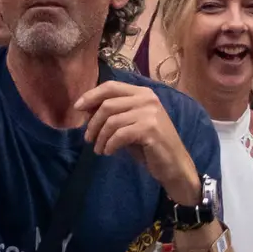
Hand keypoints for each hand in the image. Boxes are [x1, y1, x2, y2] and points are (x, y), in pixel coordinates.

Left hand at [68, 77, 201, 200]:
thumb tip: (85, 108)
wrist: (174, 165)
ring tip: (99, 149)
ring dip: (100, 137)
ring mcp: (150, 113)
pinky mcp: (150, 129)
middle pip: (108, 104)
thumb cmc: (150, 145)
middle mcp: (147, 98)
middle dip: (93, 123)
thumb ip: (113, 114)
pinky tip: (109, 152)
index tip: (78, 108)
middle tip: (88, 139)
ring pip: (111, 120)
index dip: (91, 95)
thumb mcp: (129, 125)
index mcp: (143, 93)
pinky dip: (110, 144)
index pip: (111, 86)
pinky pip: (119, 134)